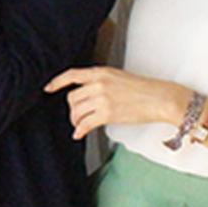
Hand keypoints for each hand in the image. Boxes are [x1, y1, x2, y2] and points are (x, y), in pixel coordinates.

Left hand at [44, 66, 192, 138]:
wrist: (159, 98)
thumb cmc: (144, 89)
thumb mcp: (118, 78)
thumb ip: (101, 83)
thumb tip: (87, 96)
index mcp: (101, 72)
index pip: (72, 75)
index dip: (57, 82)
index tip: (48, 88)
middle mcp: (98, 84)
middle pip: (72, 98)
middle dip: (72, 109)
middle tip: (77, 116)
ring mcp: (102, 98)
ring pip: (76, 111)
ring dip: (76, 120)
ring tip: (81, 125)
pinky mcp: (107, 113)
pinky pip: (85, 124)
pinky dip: (79, 130)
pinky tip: (79, 134)